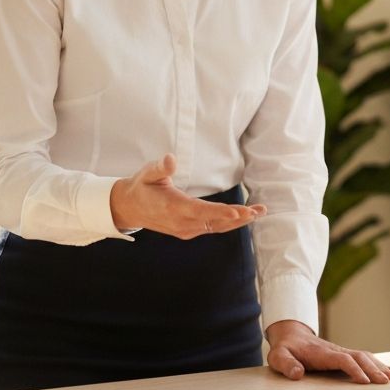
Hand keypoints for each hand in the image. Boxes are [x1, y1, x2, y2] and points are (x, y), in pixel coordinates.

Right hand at [109, 154, 265, 238]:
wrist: (130, 208)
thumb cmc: (141, 187)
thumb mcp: (147, 173)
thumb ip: (160, 167)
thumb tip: (171, 158)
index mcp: (172, 207)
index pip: (200, 212)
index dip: (220, 212)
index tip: (238, 212)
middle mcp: (181, 222)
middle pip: (214, 221)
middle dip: (237, 217)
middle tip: (258, 211)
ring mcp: (186, 229)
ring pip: (216, 227)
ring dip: (238, 220)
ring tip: (259, 212)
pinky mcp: (189, 231)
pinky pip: (213, 228)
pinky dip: (230, 223)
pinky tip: (245, 217)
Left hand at [265, 320, 389, 383]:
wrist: (290, 335)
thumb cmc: (286, 348)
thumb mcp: (278, 356)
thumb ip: (286, 364)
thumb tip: (297, 373)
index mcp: (322, 353)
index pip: (343, 359)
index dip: (354, 369)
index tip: (364, 382)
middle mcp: (335, 350)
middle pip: (359, 357)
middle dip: (373, 369)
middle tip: (385, 382)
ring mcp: (341, 352)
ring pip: (364, 356)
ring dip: (378, 366)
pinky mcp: (343, 355)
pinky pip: (363, 358)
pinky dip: (377, 363)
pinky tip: (389, 370)